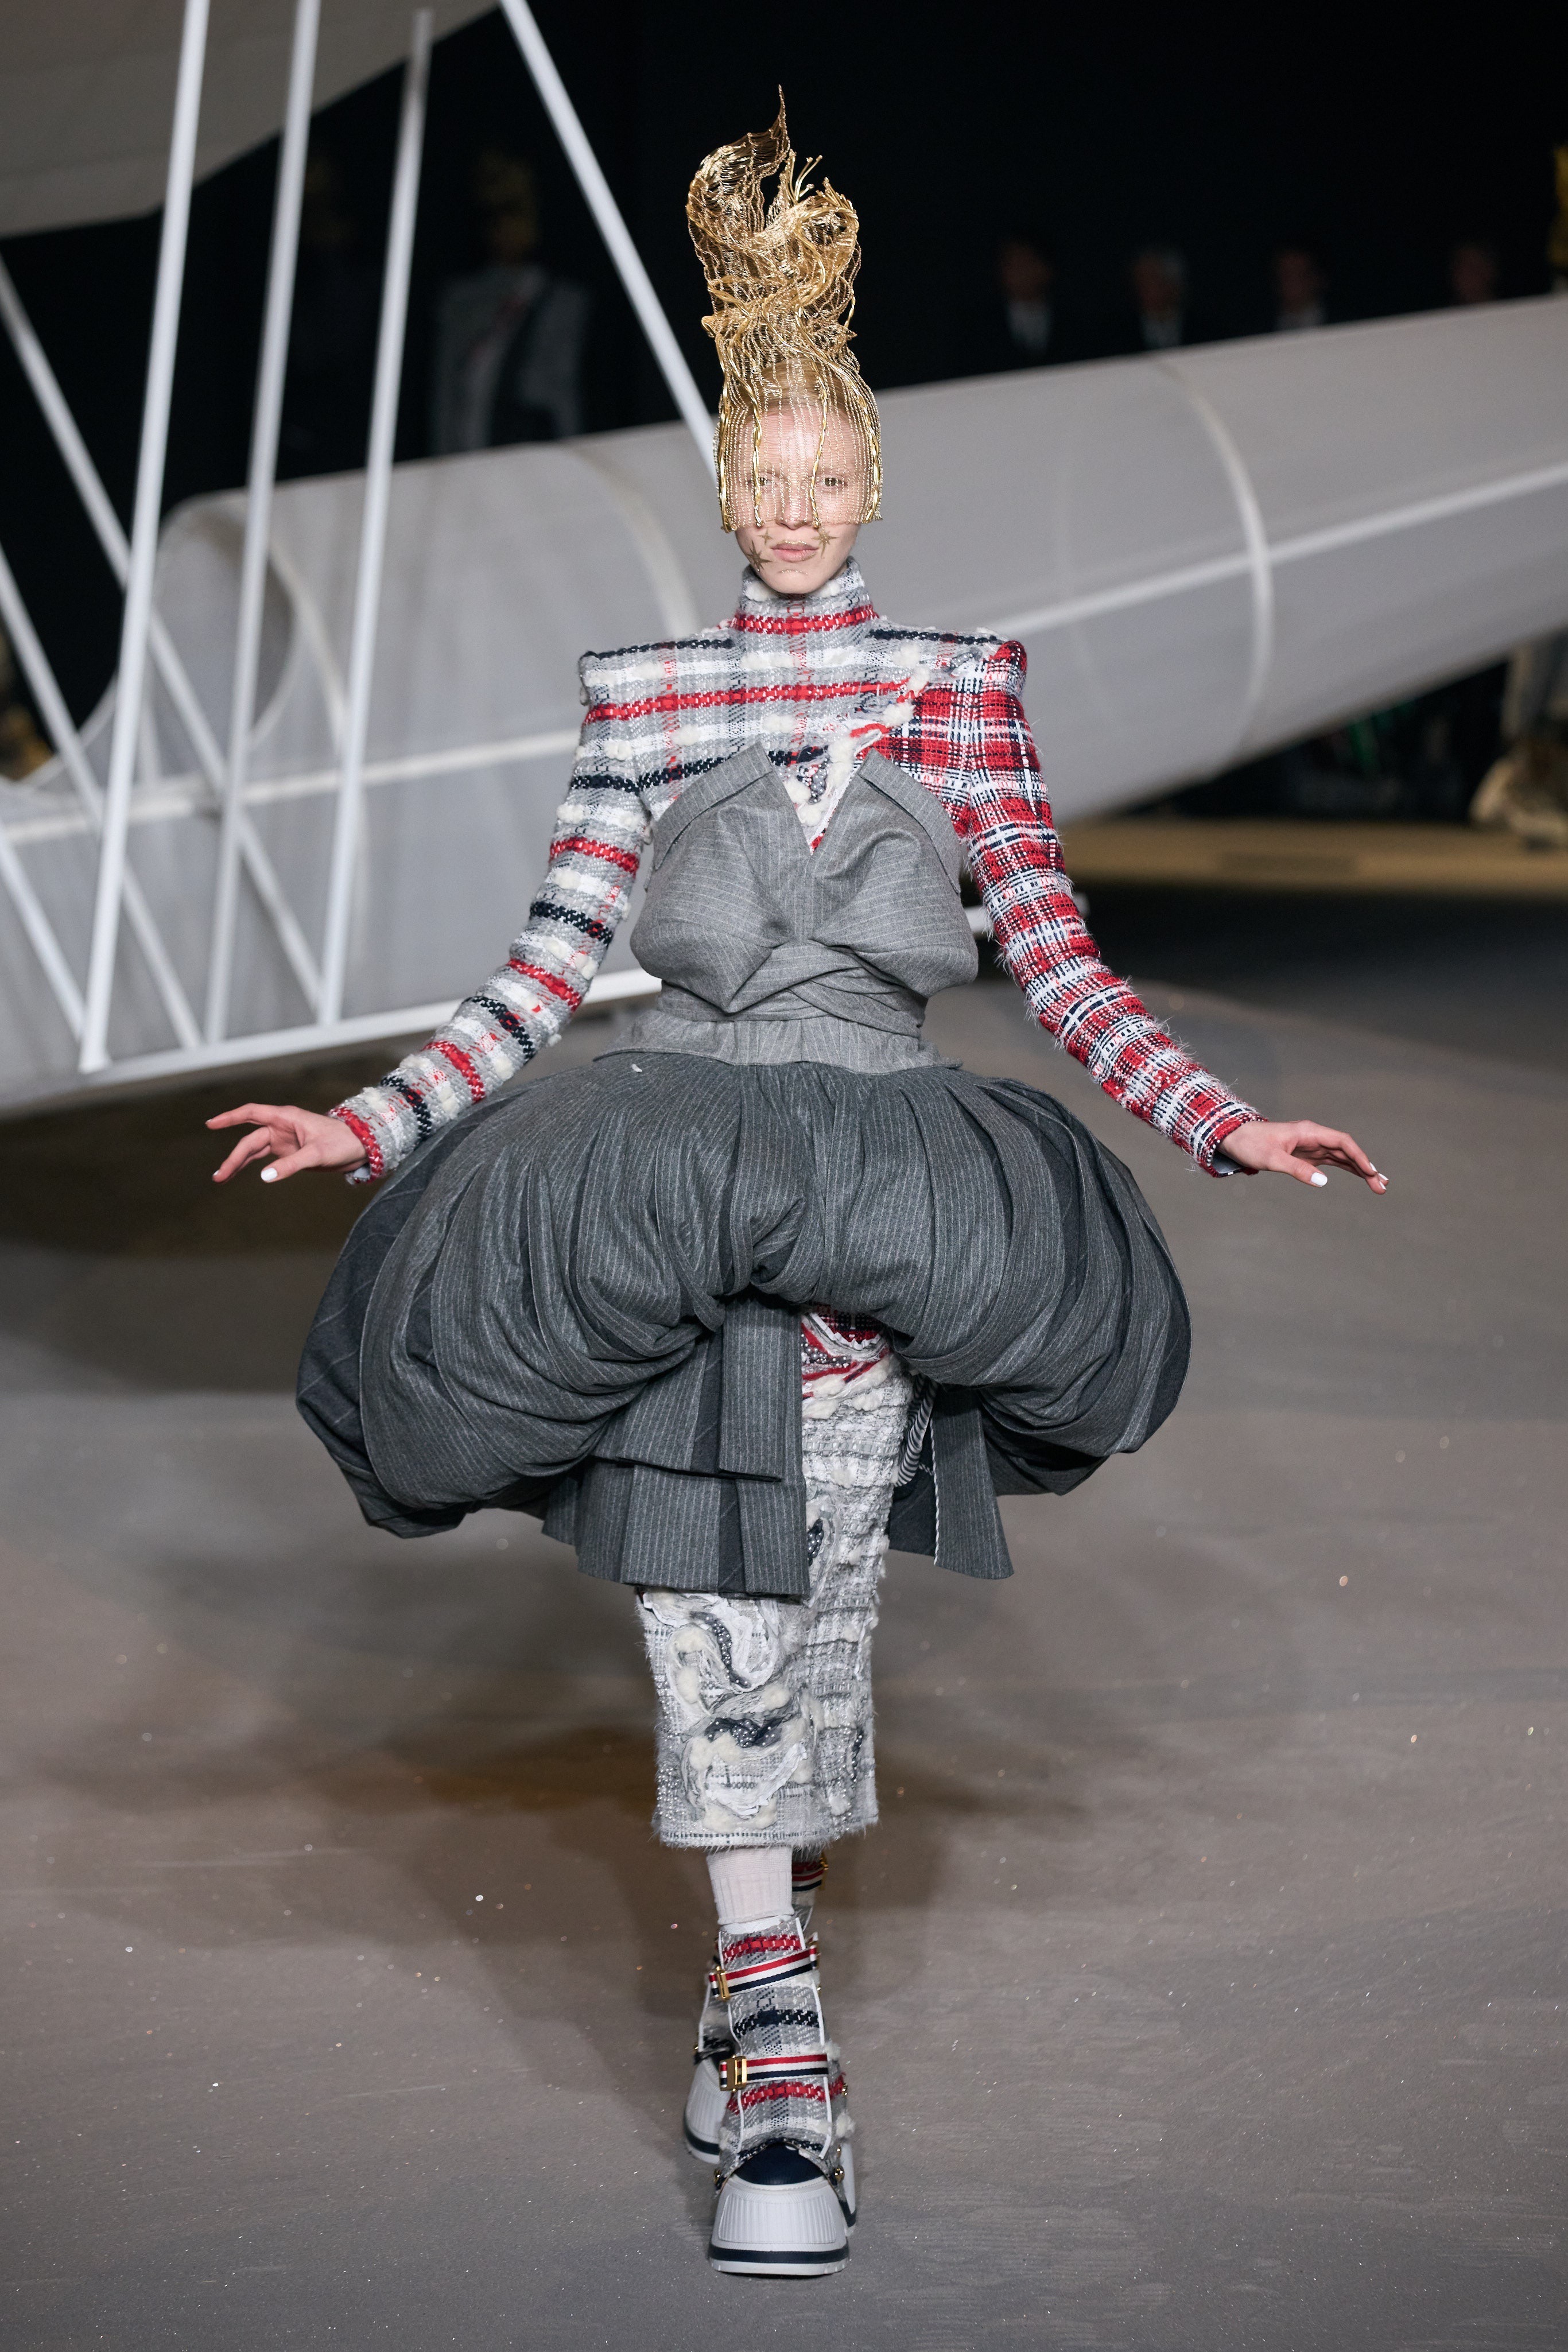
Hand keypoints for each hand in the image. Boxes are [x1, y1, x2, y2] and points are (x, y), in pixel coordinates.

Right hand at [207, 1102, 366, 1184]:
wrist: (360, 1147)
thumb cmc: (341, 1142)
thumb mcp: (317, 1154)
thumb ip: (291, 1164)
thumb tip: (265, 1177)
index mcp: (286, 1118)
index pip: (251, 1113)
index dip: (230, 1117)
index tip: (211, 1123)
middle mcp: (281, 1127)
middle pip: (249, 1140)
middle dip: (233, 1157)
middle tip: (219, 1176)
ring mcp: (284, 1139)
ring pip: (254, 1150)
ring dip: (238, 1163)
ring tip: (221, 1178)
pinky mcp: (288, 1152)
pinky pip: (264, 1158)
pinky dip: (251, 1166)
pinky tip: (238, 1175)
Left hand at [1220, 1119, 1386, 1192]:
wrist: (1236, 1139)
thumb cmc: (1252, 1145)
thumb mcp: (1273, 1159)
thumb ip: (1298, 1170)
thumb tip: (1323, 1181)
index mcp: (1310, 1132)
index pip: (1342, 1142)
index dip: (1359, 1156)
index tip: (1371, 1171)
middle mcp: (1315, 1137)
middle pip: (1348, 1150)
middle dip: (1366, 1167)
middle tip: (1382, 1185)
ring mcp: (1313, 1146)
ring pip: (1344, 1157)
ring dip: (1361, 1170)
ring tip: (1379, 1185)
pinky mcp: (1309, 1155)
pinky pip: (1334, 1162)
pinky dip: (1349, 1170)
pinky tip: (1362, 1178)